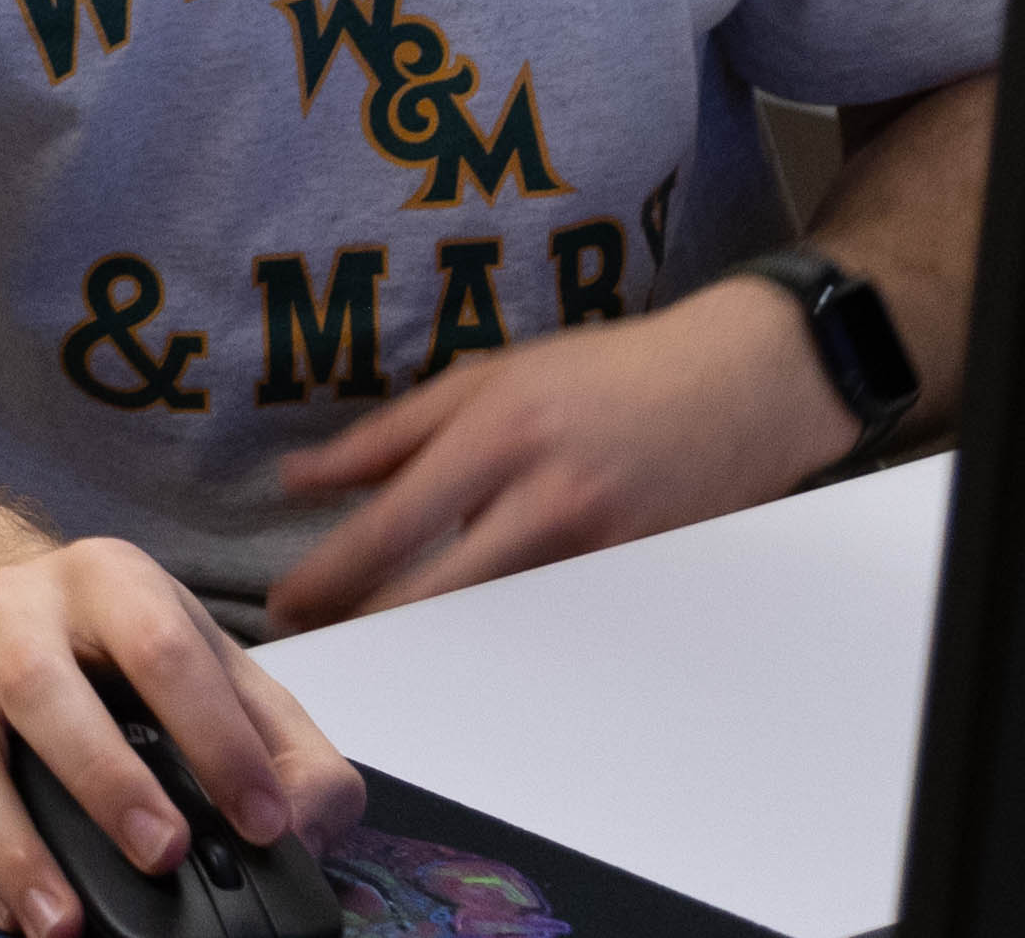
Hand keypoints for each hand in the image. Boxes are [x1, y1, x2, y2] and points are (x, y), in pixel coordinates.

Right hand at [0, 538, 359, 937]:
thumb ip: (289, 750)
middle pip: (41, 685)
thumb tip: (308, 825)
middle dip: (103, 779)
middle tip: (163, 855)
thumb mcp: (219, 673)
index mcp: (108, 579)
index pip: (163, 647)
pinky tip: (15, 909)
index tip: (261, 819)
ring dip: (12, 846)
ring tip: (66, 923)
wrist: (5, 614)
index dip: (216, 737)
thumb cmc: (119, 652)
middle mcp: (13, 602)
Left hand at [264, 273, 849, 629]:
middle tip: (322, 651)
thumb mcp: (486, 377)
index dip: (332, 575)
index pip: (392, 524)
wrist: (737, 384)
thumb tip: (298, 479)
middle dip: (372, 628)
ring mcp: (599, 547)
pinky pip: (554, 622)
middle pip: (439, 591)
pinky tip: (472, 644)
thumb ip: (390, 435)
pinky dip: (507, 635)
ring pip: (496, 618)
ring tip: (382, 648)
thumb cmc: (602, 373)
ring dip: (435, 639)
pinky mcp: (636, 581)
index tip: (287, 607)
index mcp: (496, 433)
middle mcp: (546, 495)